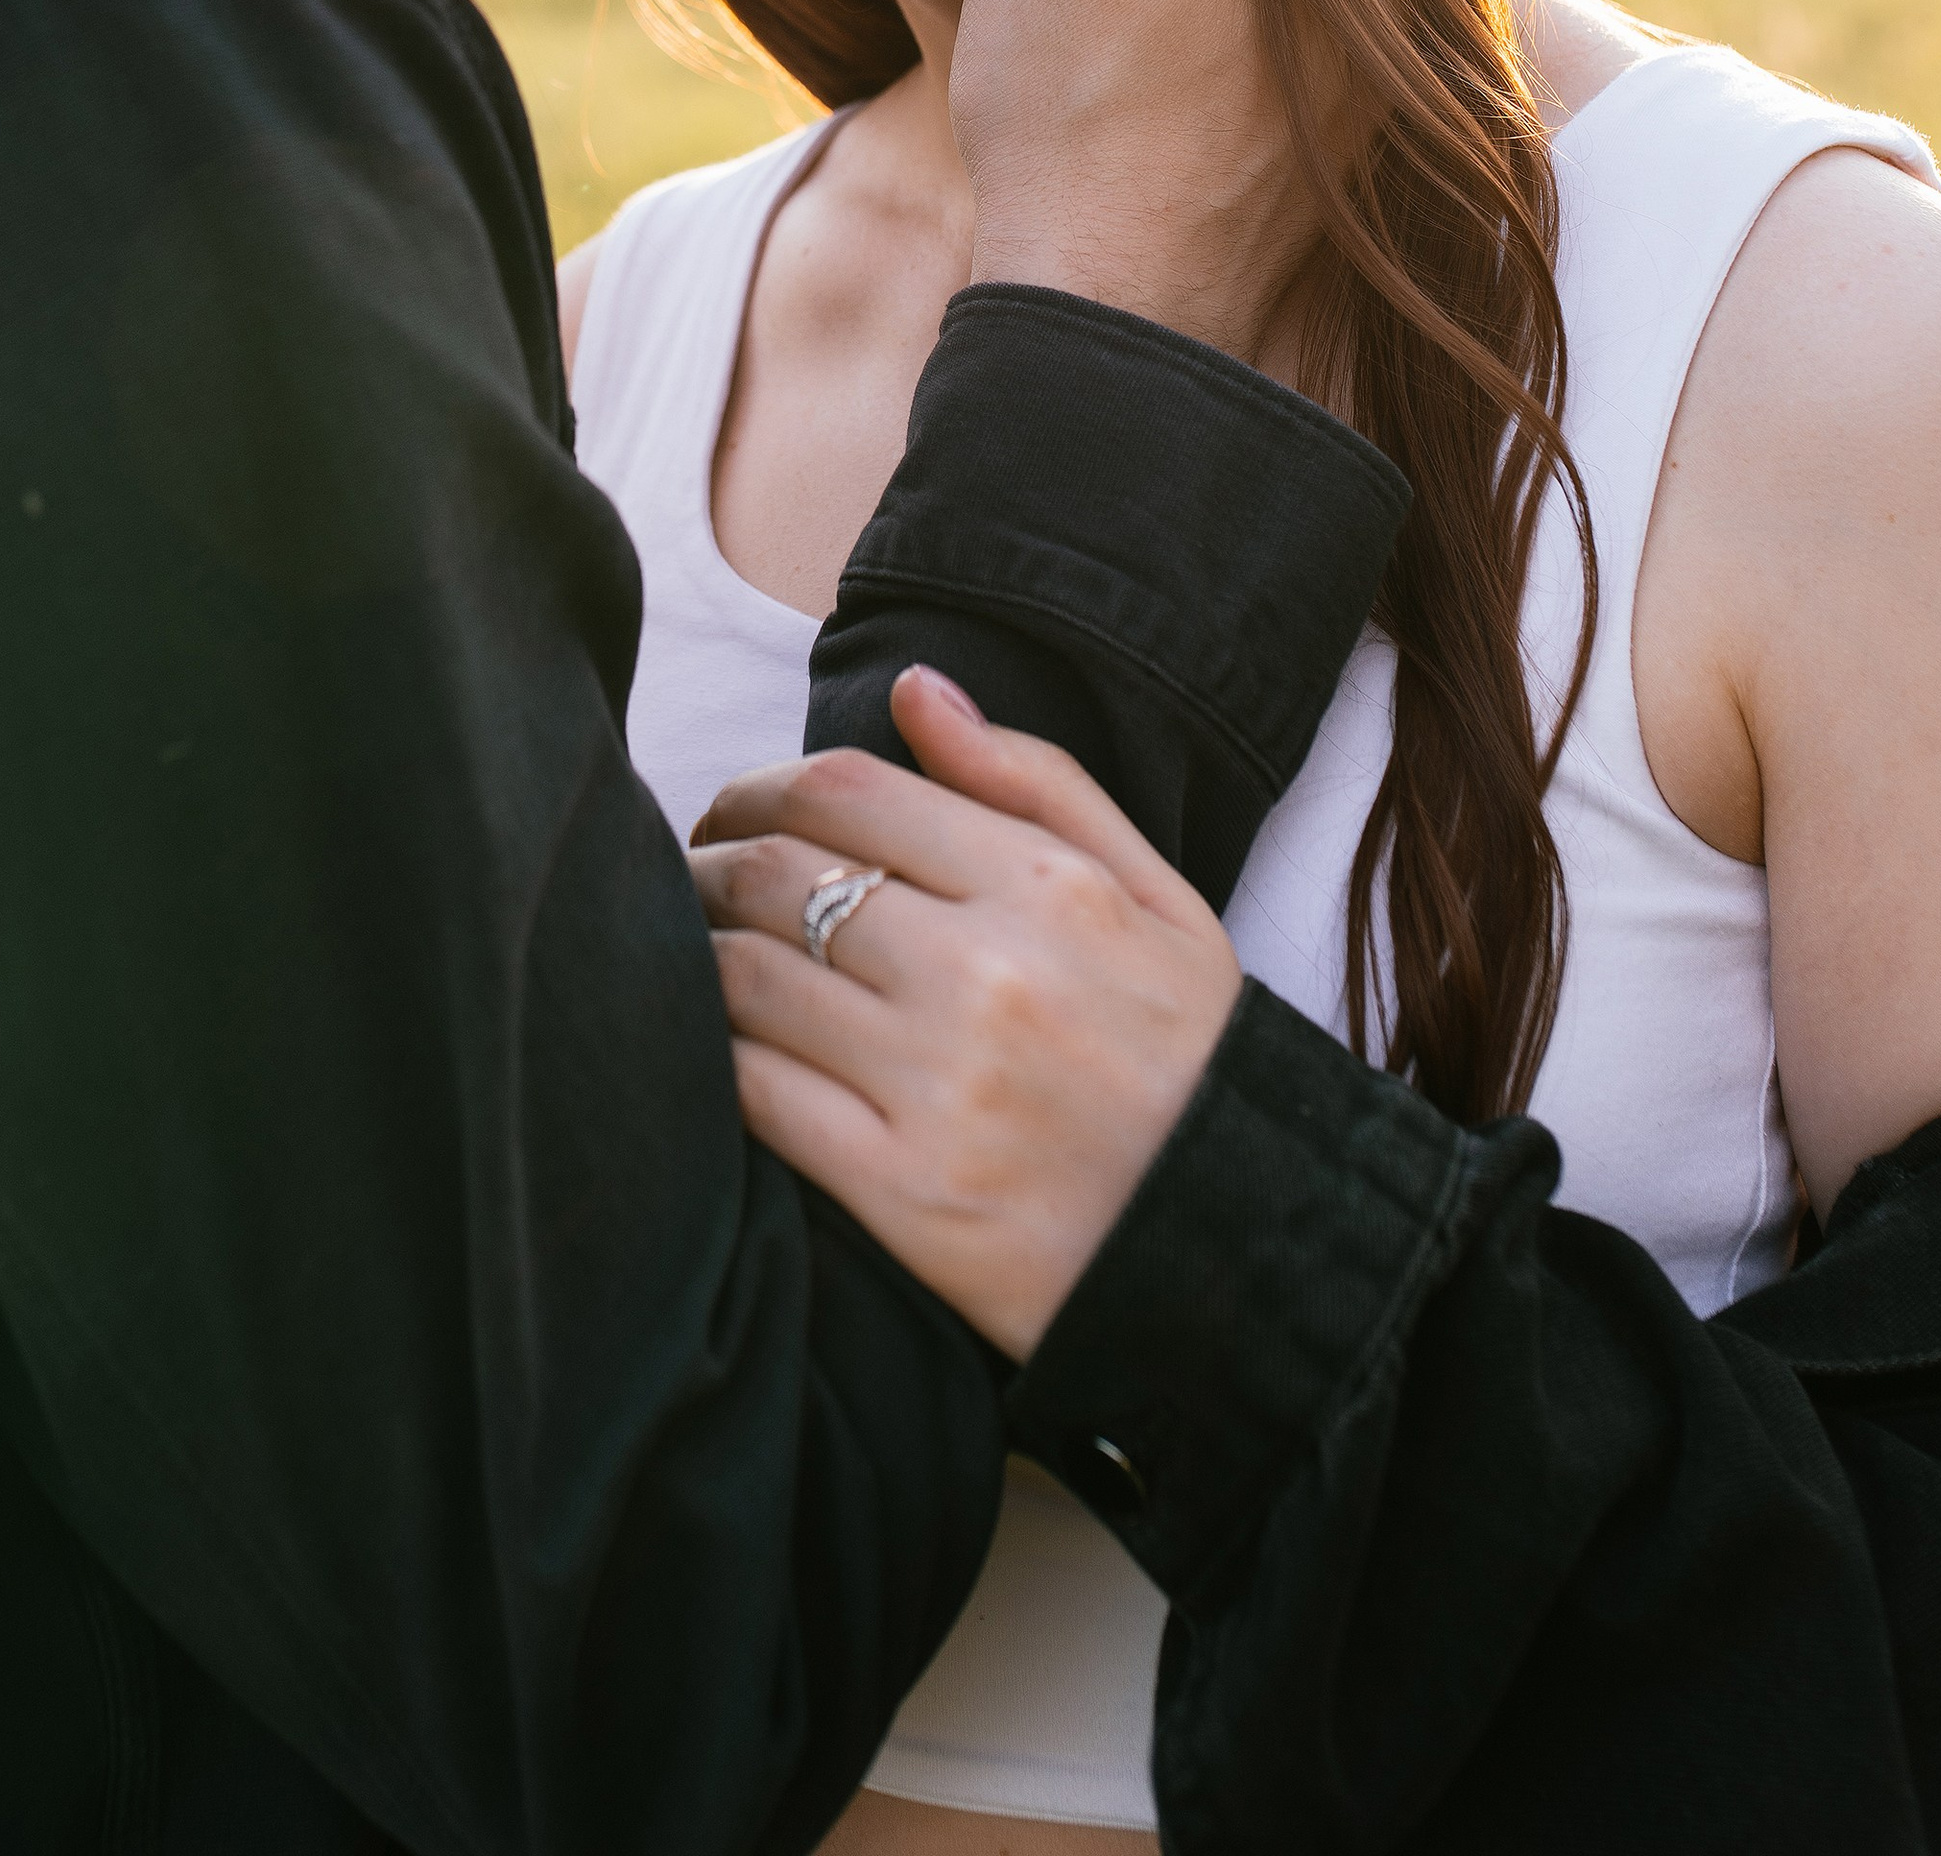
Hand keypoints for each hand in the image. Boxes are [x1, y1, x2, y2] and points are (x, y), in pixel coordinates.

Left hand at [690, 667, 1240, 1360]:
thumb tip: (915, 688)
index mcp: (1048, 888)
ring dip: (694, 951)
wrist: (1251, 1251)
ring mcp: (940, 1087)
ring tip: (689, 953)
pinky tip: (710, 1048)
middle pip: (778, 874)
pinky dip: (711, 1057)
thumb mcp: (1157, 898)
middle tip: (690, 876)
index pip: (846, 791)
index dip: (760, 788)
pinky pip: (756, 1095)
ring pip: (746, 978)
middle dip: (708, 862)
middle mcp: (987, 974)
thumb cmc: (1193, 1059)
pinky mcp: (903, 1194)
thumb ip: (1035, 780)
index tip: (735, 811)